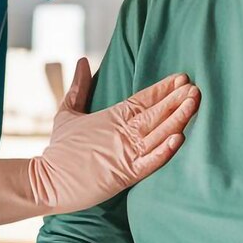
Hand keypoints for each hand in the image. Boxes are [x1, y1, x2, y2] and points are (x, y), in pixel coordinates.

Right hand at [27, 58, 198, 213]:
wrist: (47, 181)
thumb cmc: (59, 149)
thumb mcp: (67, 112)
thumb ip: (79, 87)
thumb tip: (83, 61)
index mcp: (110, 116)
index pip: (142, 98)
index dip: (163, 88)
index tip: (182, 78)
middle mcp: (120, 132)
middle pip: (154, 112)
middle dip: (177, 99)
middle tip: (195, 87)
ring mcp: (124, 153)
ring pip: (157, 133)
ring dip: (178, 118)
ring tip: (194, 103)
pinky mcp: (124, 175)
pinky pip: (150, 162)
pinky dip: (164, 151)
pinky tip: (179, 138)